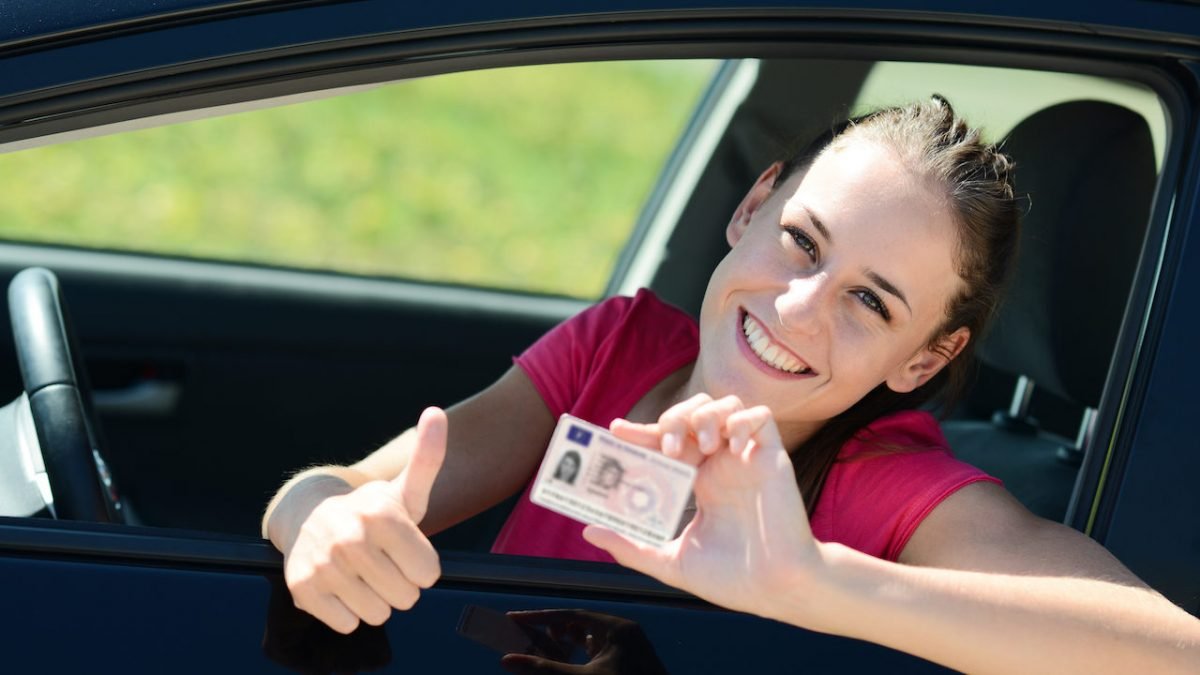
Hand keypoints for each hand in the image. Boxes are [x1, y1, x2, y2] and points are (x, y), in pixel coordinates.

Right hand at [282, 407, 446, 633]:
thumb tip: (436, 412)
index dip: (421, 567)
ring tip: (362, 574)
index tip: (405, 550)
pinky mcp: (302, 588)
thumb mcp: (405, 489)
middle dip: (400, 586)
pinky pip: (348, 623)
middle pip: (406, 598)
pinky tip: (340, 586)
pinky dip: (348, 613)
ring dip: (375, 601)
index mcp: (382, 514)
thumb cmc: (372, 511)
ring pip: (378, 614)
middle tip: (382, 563)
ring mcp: (324, 564)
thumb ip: (428, 456)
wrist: (309, 516)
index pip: (429, 574)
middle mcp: (351, 538)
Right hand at [501, 609, 666, 674]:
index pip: (571, 615)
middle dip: (554, 630)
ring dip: (568, 642)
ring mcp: (630, 647)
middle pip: (581, 624)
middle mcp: (625, 632)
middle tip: (530, 636)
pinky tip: (569, 660)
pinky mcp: (630, 661)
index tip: (516, 619)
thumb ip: (544, 669)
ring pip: (591, 637)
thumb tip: (507, 661)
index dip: (542, 618)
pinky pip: (601, 650)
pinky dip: (582, 654)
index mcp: (617, 628)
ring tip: (547, 648)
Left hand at [589, 395, 823, 621]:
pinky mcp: (772, 457)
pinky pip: (760, 416)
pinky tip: (731, 447)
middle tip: (665, 445)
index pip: (666, 442)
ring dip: (705, 415)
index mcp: (698, 482)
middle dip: (673, 418)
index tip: (615, 431)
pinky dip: (742, 420)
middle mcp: (721, 464)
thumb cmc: (732, 579)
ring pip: (725, 405)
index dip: (641, 431)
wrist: (778, 590)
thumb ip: (631, 547)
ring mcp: (746, 458)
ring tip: (699, 445)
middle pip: (692, 413)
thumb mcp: (671, 562)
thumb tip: (588, 532)